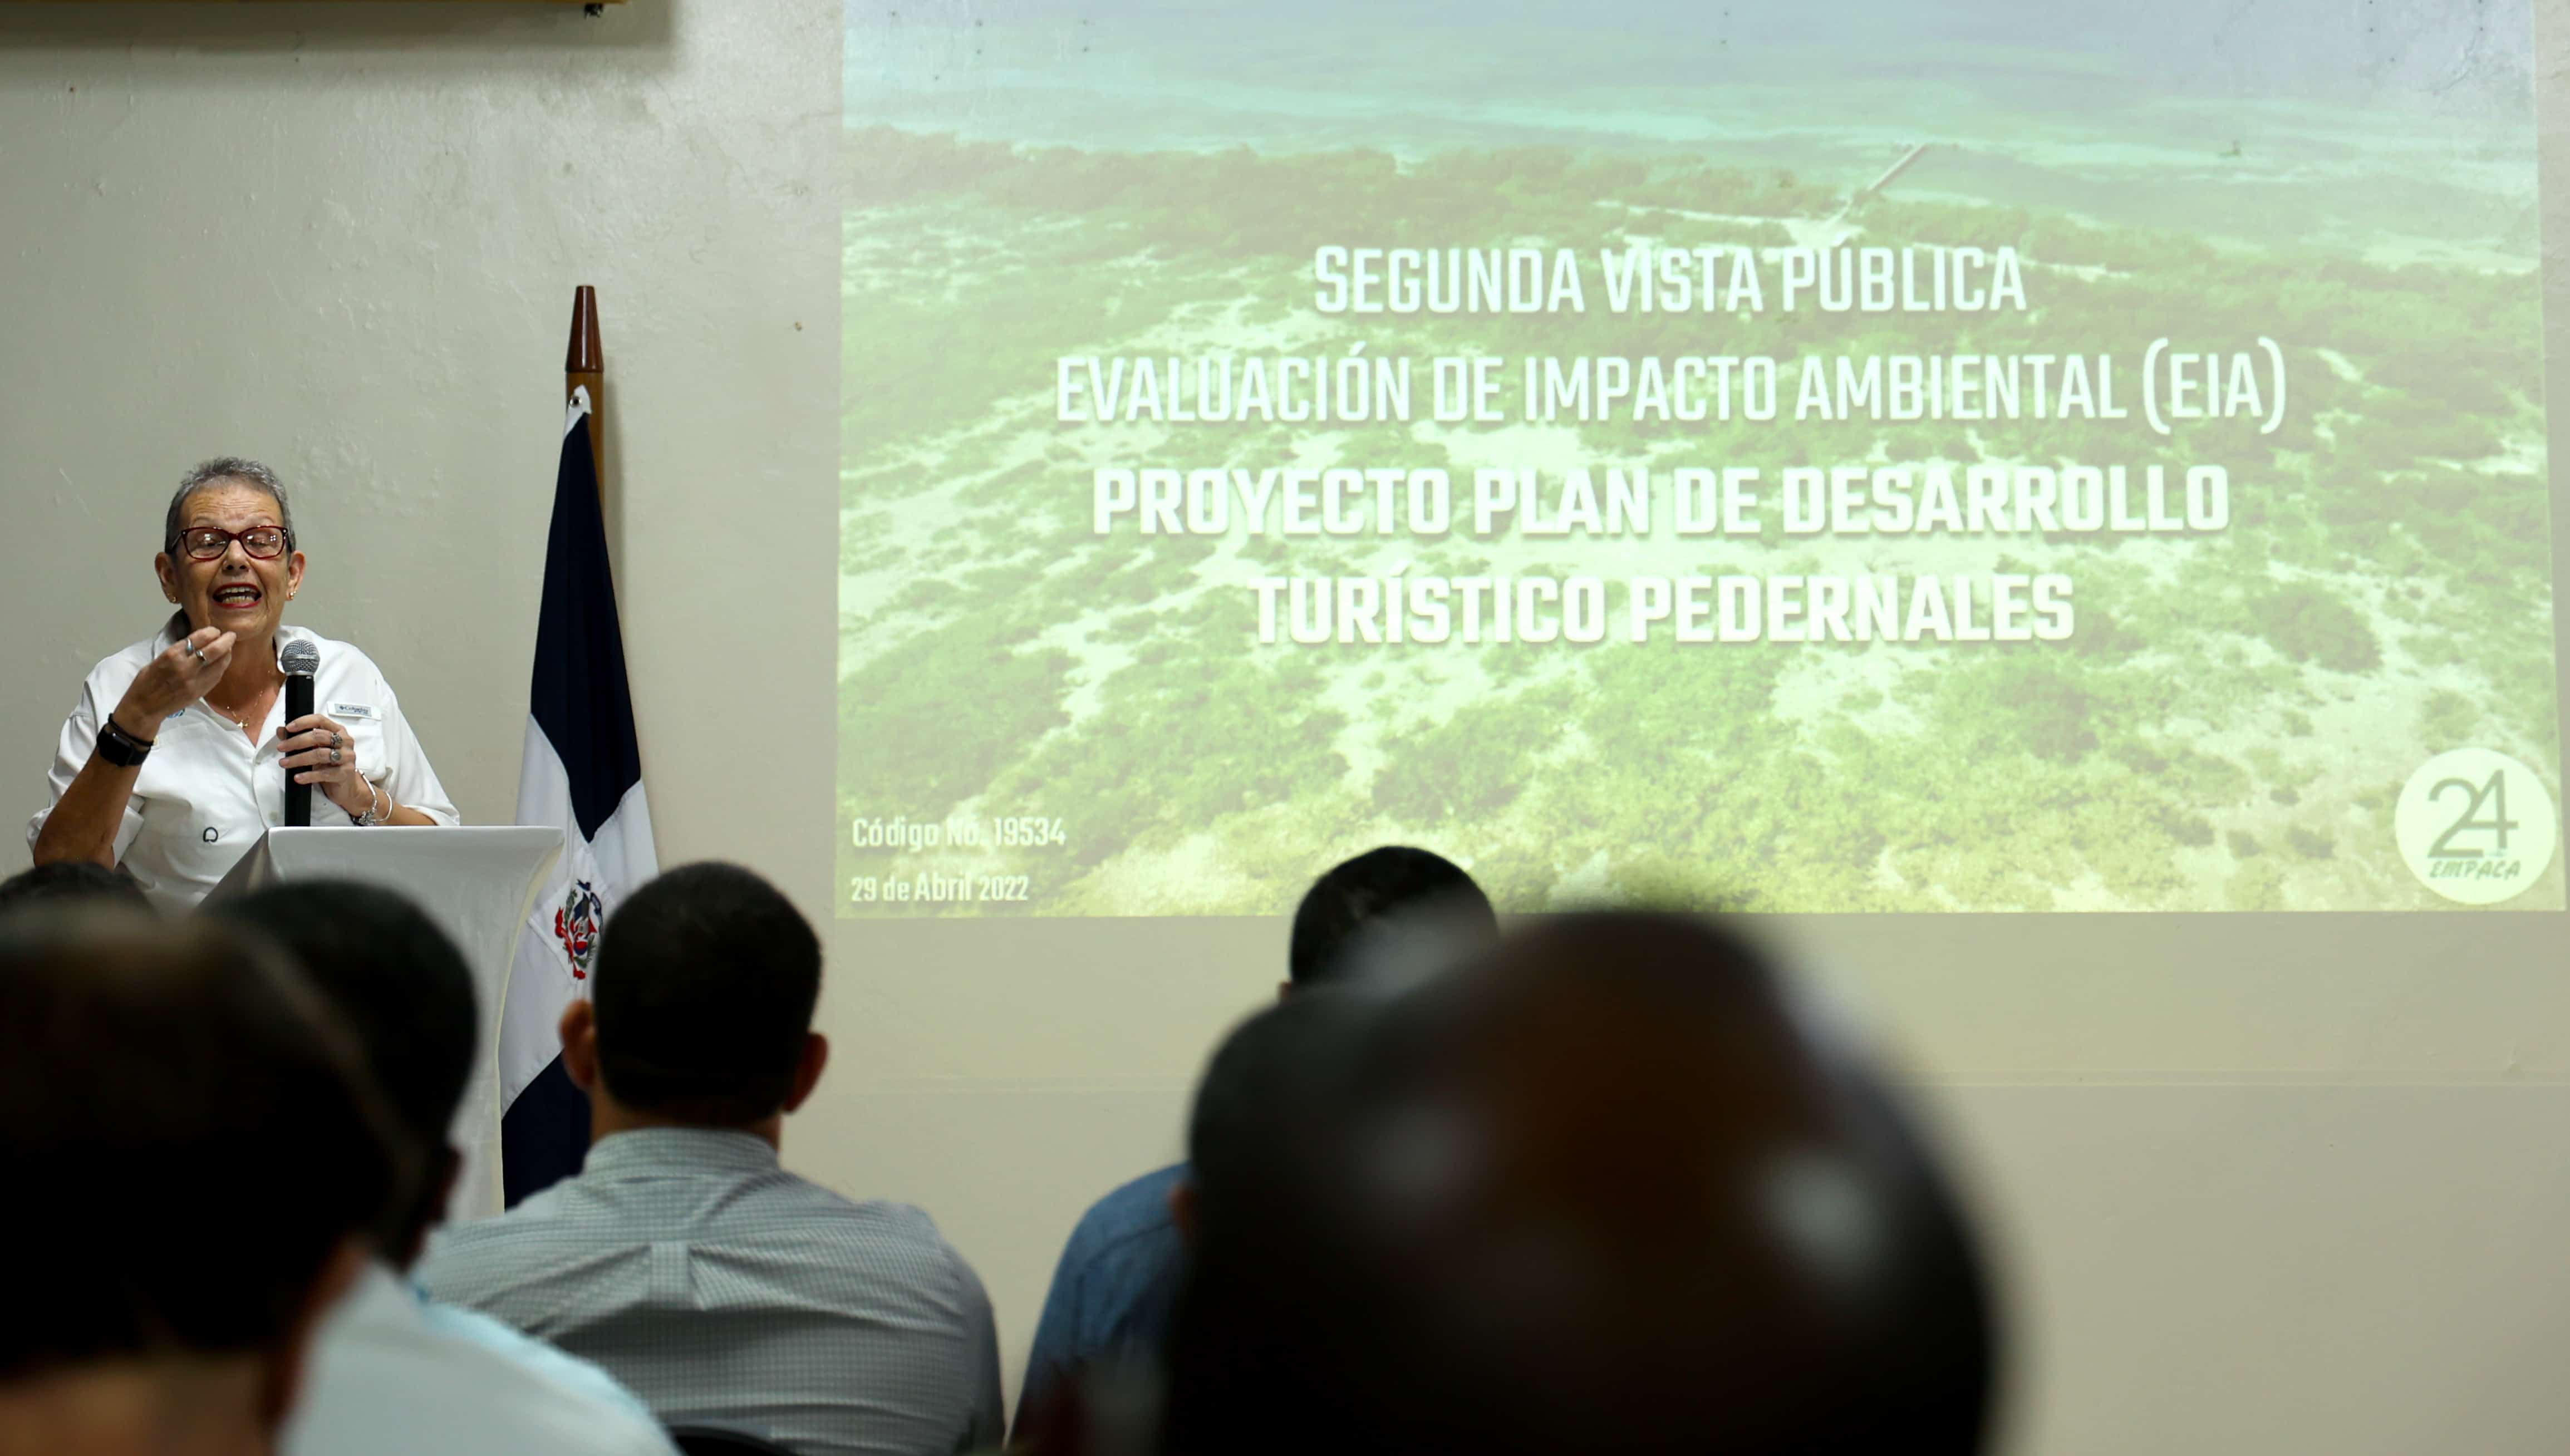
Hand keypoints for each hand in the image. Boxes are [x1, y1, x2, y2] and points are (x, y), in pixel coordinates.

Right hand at [114, 627, 235, 734]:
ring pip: (220, 664)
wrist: (144, 707)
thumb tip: (197, 643)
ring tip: (228, 649)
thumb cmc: (146, 682)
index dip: (211, 632)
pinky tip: (222, 663)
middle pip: (215, 650)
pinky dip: (221, 668)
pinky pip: (216, 677)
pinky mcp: (200, 692)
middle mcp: (186, 667)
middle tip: (231, 635)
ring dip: (227, 654)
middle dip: (226, 640)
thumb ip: (178, 651)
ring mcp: (195, 681)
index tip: (215, 630)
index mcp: (172, 655)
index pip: (199, 638)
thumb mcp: (158, 660)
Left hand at [280, 713, 371, 815]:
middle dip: (296, 742)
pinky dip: (309, 775)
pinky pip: (325, 773)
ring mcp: (347, 757)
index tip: (288, 728)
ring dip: (299, 759)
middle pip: (319, 736)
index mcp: (338, 731)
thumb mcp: (315, 749)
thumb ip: (299, 738)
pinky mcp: (346, 773)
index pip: (320, 720)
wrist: (346, 787)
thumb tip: (281, 731)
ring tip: (285, 763)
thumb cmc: (330, 765)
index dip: (303, 722)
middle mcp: (345, 741)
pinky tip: (298, 777)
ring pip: (320, 754)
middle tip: (281, 748)